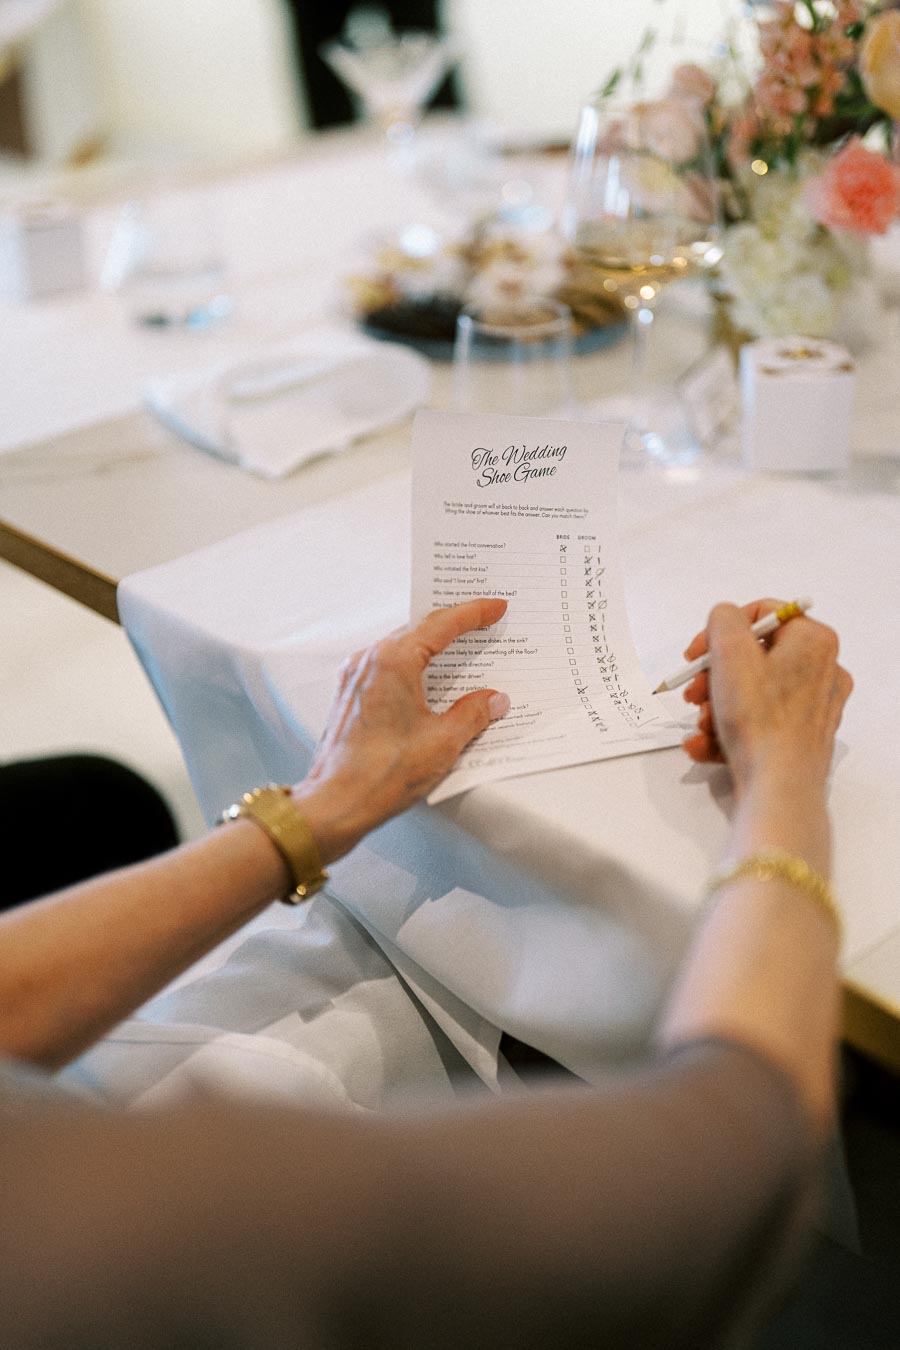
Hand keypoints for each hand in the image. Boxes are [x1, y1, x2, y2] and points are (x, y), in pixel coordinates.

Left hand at [293, 599, 509, 860]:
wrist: (334, 804)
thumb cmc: (383, 774)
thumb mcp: (443, 742)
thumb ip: (473, 713)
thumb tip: (494, 699)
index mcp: (393, 660)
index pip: (441, 624)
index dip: (473, 613)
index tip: (496, 607)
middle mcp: (369, 660)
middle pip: (418, 630)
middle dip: (453, 625)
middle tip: (483, 621)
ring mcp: (354, 677)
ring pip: (400, 648)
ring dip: (431, 647)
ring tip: (460, 649)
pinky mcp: (349, 696)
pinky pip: (386, 668)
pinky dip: (411, 667)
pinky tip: (428, 681)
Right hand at [681, 599, 851, 797]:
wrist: (778, 788)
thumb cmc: (761, 720)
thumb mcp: (730, 652)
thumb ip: (723, 619)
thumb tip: (724, 620)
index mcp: (813, 641)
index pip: (762, 614)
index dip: (720, 630)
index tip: (697, 652)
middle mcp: (821, 670)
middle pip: (752, 657)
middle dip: (713, 676)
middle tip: (693, 691)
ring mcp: (813, 707)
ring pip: (751, 693)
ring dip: (716, 707)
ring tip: (700, 725)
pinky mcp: (800, 737)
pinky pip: (757, 723)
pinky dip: (727, 731)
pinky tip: (702, 743)